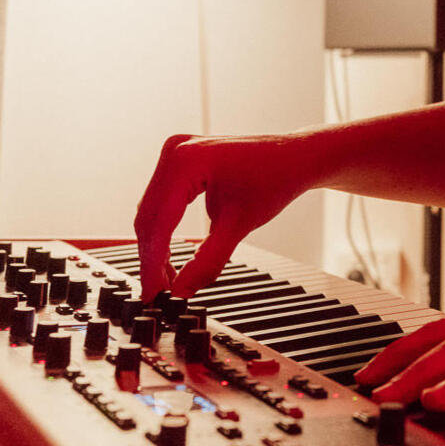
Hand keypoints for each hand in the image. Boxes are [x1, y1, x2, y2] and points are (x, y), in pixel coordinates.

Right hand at [134, 133, 311, 300]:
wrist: (295, 157)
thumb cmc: (276, 178)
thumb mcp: (240, 224)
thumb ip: (209, 260)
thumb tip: (180, 290)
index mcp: (185, 160)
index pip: (158, 222)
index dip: (152, 263)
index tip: (152, 294)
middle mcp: (175, 152)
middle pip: (149, 217)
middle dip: (152, 258)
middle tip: (157, 293)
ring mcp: (176, 154)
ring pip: (153, 212)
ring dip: (157, 248)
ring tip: (166, 281)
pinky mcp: (181, 164)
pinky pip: (163, 204)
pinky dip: (165, 232)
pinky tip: (169, 258)